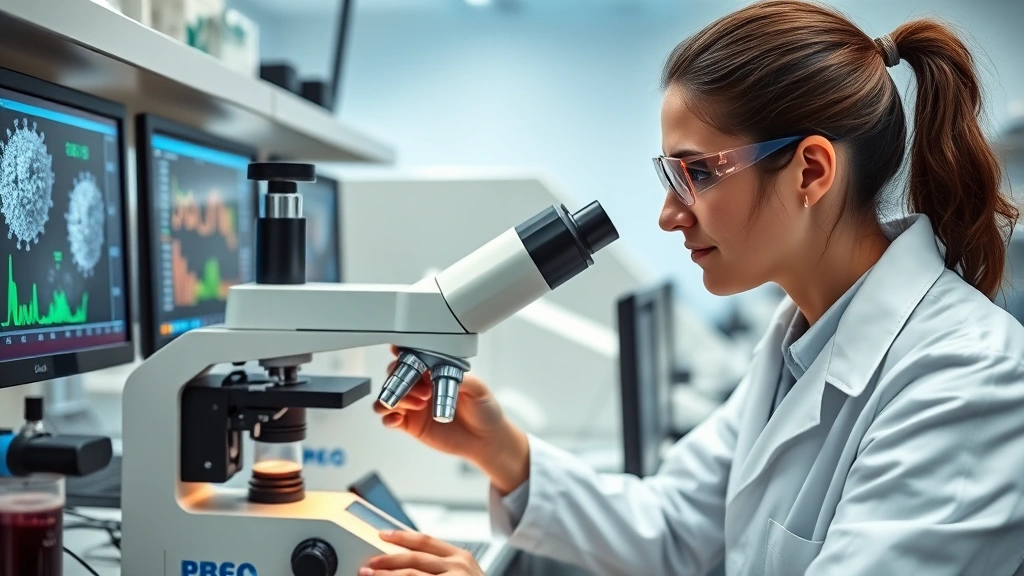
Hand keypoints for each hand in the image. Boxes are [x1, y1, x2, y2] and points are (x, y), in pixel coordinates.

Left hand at [359, 531, 484, 575]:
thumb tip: (407, 559)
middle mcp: (459, 567)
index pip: (426, 540)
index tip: (382, 535)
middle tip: (369, 564)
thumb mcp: (463, 574)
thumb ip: (440, 564)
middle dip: (388, 560)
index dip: (401, 536)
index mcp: (461, 556)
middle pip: (415, 558)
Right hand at [375, 347, 529, 493]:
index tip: (398, 354)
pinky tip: (398, 419)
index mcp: (436, 371)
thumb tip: (443, 370)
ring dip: (395, 398)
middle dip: (401, 380)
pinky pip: (389, 419)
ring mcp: (414, 405)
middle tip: (424, 392)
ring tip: (417, 406)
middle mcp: (422, 386)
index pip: (412, 358)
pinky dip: (388, 417)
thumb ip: (460, 378)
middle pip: (395, 375)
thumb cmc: (484, 410)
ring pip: (388, 396)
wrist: (486, 439)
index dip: (402, 355)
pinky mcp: (411, 424)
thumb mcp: (478, 389)